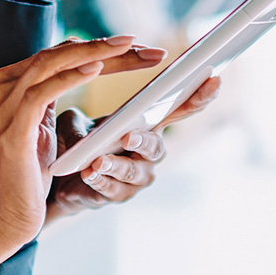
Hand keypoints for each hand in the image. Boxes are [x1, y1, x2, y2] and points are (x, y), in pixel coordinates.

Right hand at [0, 36, 162, 248]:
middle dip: (105, 47)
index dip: (99, 47)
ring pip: (53, 63)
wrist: (2, 217)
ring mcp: (5, 105)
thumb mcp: (42, 126)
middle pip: (59, 53)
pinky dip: (71, 77)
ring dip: (96, 53)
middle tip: (144, 45)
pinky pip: (44, 92)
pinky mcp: (12, 128)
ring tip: (130, 46)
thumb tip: (88, 66)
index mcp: (11, 83)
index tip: (137, 47)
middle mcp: (4, 87)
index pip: (59, 54)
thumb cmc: (27, 175)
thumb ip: (52, 94)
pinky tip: (97, 68)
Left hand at [46, 75, 221, 220]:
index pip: (179, 109)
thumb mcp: (77, 120)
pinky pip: (112, 189)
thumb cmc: (78, 141)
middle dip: (144, 140)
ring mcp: (137, 177)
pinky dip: (100, 181)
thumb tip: (80, 107)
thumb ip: (83, 112)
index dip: (199, 96)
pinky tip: (89, 174)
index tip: (213, 79)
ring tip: (97, 161)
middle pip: (156, 146)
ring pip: (133, 172)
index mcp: (148, 125)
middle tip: (128, 136)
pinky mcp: (119, 196)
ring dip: (116, 165)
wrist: (62, 178)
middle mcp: (149, 153)